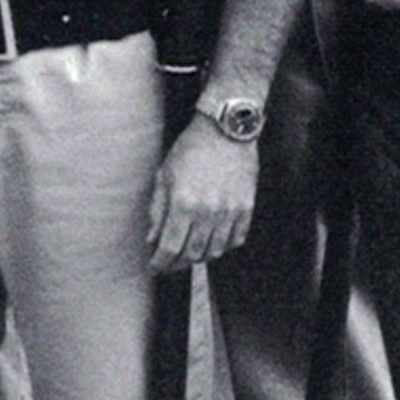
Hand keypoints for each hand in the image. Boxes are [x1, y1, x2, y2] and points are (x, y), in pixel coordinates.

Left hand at [148, 119, 259, 271]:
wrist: (225, 132)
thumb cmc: (189, 150)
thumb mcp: (164, 176)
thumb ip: (157, 210)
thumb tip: (152, 239)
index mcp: (183, 203)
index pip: (170, 247)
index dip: (160, 263)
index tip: (154, 268)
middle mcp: (208, 212)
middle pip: (193, 254)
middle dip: (177, 264)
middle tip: (168, 264)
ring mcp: (231, 212)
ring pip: (216, 250)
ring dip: (199, 257)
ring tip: (188, 253)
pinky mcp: (247, 208)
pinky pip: (236, 239)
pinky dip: (223, 246)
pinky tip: (211, 242)